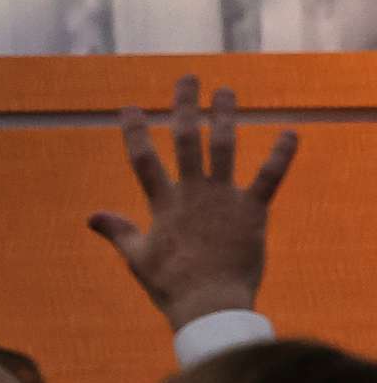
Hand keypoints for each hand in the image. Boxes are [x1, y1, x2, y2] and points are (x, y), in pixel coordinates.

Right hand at [92, 74, 296, 330]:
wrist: (209, 303)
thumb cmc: (170, 285)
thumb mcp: (137, 258)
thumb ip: (117, 231)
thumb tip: (91, 216)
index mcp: (163, 205)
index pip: (143, 160)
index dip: (135, 132)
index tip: (129, 108)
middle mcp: (192, 194)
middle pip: (186, 141)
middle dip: (185, 107)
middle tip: (188, 79)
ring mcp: (223, 199)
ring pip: (223, 148)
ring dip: (224, 117)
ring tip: (225, 91)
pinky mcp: (252, 211)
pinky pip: (269, 178)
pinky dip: (281, 155)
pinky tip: (291, 132)